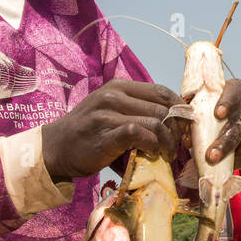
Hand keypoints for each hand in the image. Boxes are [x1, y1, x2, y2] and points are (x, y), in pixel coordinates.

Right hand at [41, 79, 183, 181]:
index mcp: (119, 86)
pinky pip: (139, 133)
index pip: (161, 90)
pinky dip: (152, 144)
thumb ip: (136, 110)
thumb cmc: (88, 133)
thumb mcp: (110, 111)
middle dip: (176, 129)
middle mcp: (113, 95)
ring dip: (168, 141)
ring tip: (167, 153)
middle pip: (162, 107)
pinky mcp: (105, 133)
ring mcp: (108, 113)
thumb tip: (173, 120)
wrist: (56, 148)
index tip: (185, 126)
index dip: (179, 108)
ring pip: (155, 121)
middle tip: (178, 145)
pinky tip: (152, 153)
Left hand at [183, 78, 240, 169]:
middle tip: (211, 154)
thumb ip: (188, 109)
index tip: (218, 114)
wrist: (209, 125)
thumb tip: (181, 120)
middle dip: (225, 140)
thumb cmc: (201, 111)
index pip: (237, 89)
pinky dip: (236, 161)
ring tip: (213, 161)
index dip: (229, 101)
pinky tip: (222, 165)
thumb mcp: (193, 105)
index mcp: (232, 92)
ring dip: (229, 152)